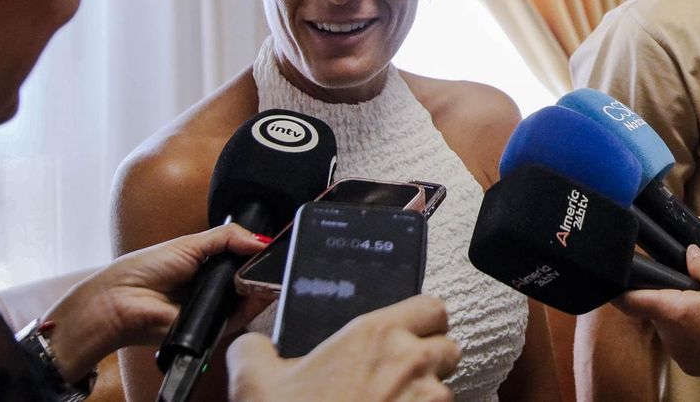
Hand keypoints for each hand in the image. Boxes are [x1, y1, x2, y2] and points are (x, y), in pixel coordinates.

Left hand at [41, 223, 272, 379]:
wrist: (121, 302)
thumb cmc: (144, 270)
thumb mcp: (191, 243)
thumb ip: (229, 237)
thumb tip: (261, 239)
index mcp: (206, 264)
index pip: (241, 257)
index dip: (257, 251)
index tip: (273, 246)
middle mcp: (211, 287)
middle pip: (248, 278)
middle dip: (262, 269)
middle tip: (274, 260)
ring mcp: (212, 308)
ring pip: (248, 299)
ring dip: (260, 287)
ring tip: (266, 274)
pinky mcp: (211, 328)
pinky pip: (238, 318)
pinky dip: (251, 306)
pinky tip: (258, 292)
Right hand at [225, 294, 460, 401]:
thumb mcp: (253, 384)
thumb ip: (254, 350)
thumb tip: (251, 346)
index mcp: (376, 335)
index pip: (431, 307)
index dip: (421, 320)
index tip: (405, 334)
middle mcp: (410, 362)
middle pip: (447, 348)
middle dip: (429, 360)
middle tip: (398, 376)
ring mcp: (427, 401)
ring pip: (444, 389)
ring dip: (425, 397)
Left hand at [614, 245, 699, 389]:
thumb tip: (687, 252)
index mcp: (673, 311)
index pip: (631, 301)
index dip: (620, 290)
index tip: (615, 281)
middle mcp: (670, 336)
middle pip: (653, 310)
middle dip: (665, 297)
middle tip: (687, 287)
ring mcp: (679, 354)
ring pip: (668, 327)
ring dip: (678, 315)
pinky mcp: (690, 365)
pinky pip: (681, 343)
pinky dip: (690, 333)